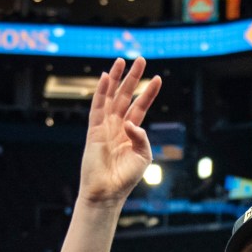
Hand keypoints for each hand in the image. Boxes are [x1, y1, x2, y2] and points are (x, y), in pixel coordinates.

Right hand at [78, 57, 162, 205]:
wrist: (107, 192)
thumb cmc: (125, 179)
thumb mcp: (143, 157)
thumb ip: (142, 138)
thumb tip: (131, 122)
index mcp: (131, 134)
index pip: (140, 108)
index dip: (148, 93)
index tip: (157, 79)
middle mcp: (118, 127)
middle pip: (126, 97)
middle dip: (133, 79)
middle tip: (141, 59)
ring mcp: (105, 127)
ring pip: (111, 97)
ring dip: (117, 79)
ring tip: (122, 61)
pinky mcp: (93, 131)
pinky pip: (97, 107)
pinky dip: (102, 92)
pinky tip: (107, 77)